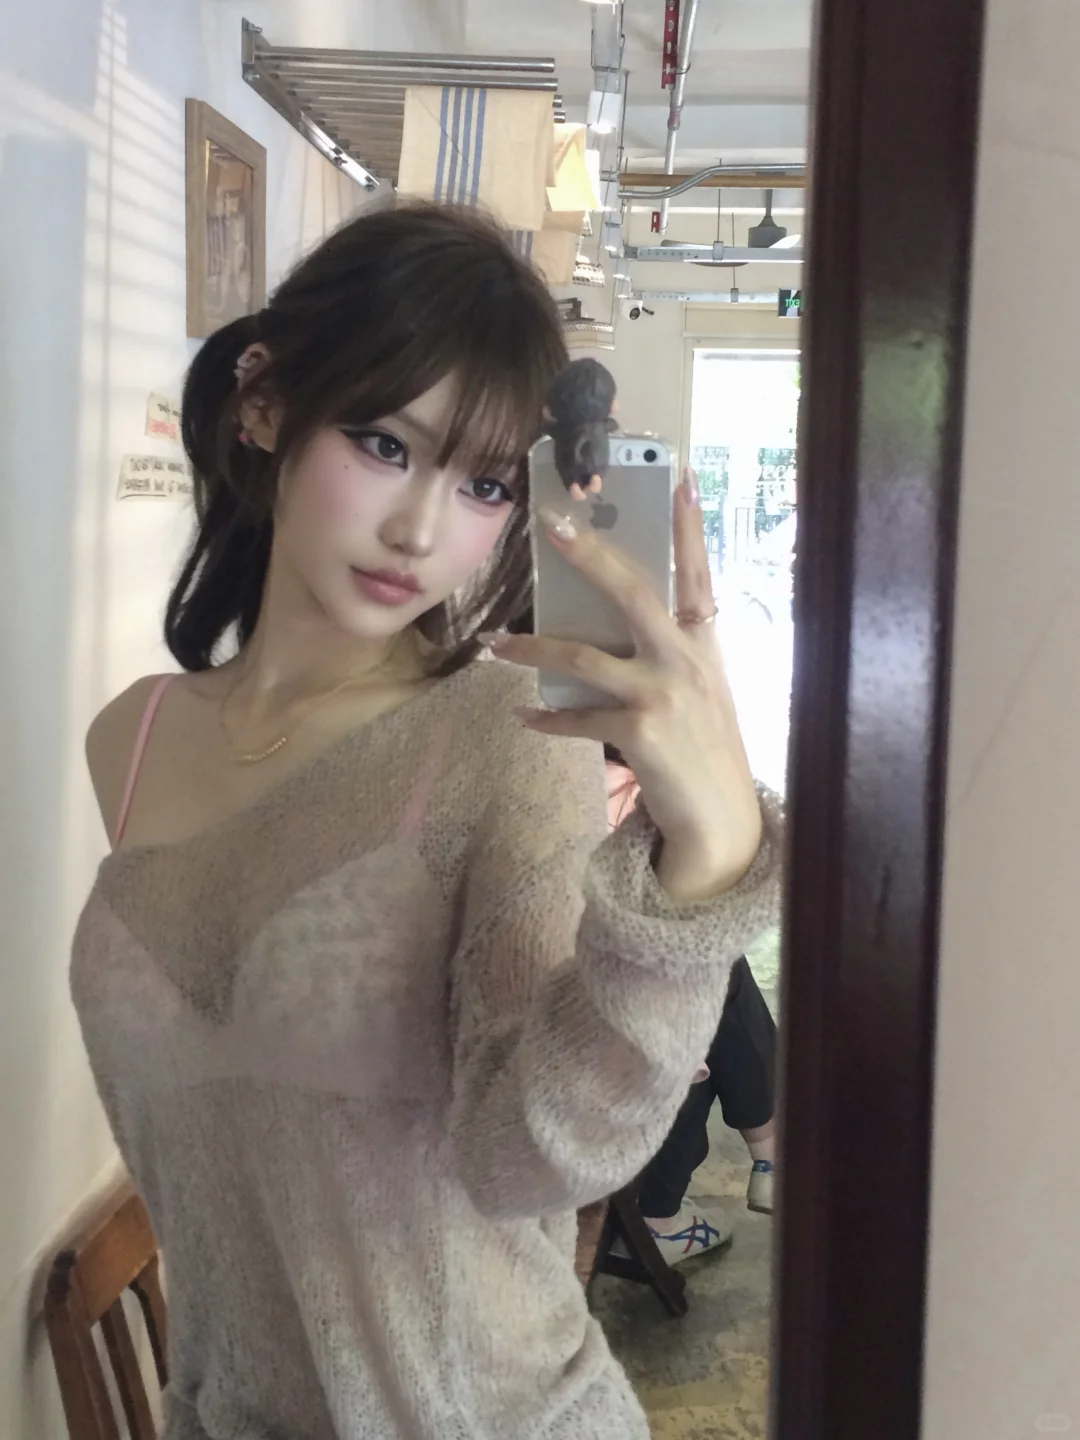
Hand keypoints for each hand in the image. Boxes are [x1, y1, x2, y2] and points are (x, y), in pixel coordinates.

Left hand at [485, 470, 762, 901]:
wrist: (720, 820)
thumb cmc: (704, 747)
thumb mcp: (701, 688)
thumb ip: (669, 650)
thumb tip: (606, 623)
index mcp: (704, 642)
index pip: (697, 572)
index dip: (688, 525)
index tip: (679, 476)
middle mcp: (686, 659)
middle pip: (632, 591)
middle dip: (590, 554)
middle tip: (552, 525)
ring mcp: (663, 694)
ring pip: (584, 656)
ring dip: (534, 648)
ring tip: (499, 646)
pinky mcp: (638, 732)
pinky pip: (577, 717)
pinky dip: (548, 718)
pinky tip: (524, 717)